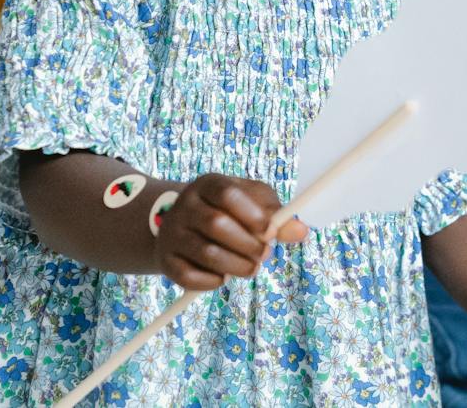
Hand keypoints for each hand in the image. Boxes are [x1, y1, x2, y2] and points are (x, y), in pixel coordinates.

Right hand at [151, 174, 306, 290]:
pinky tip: (224, 277)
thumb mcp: (251, 204)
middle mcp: (185, 205)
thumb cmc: (227, 212)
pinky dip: (213, 282)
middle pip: (216, 224)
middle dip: (247, 244)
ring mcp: (172, 233)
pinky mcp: (165, 261)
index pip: (227, 193)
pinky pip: (190, 277)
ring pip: (206, 253)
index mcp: (208, 184)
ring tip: (250, 268)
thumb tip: (301, 231)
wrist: (179, 226)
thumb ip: (276, 216)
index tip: (270, 232)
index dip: (251, 214)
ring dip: (236, 266)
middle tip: (264, 255)